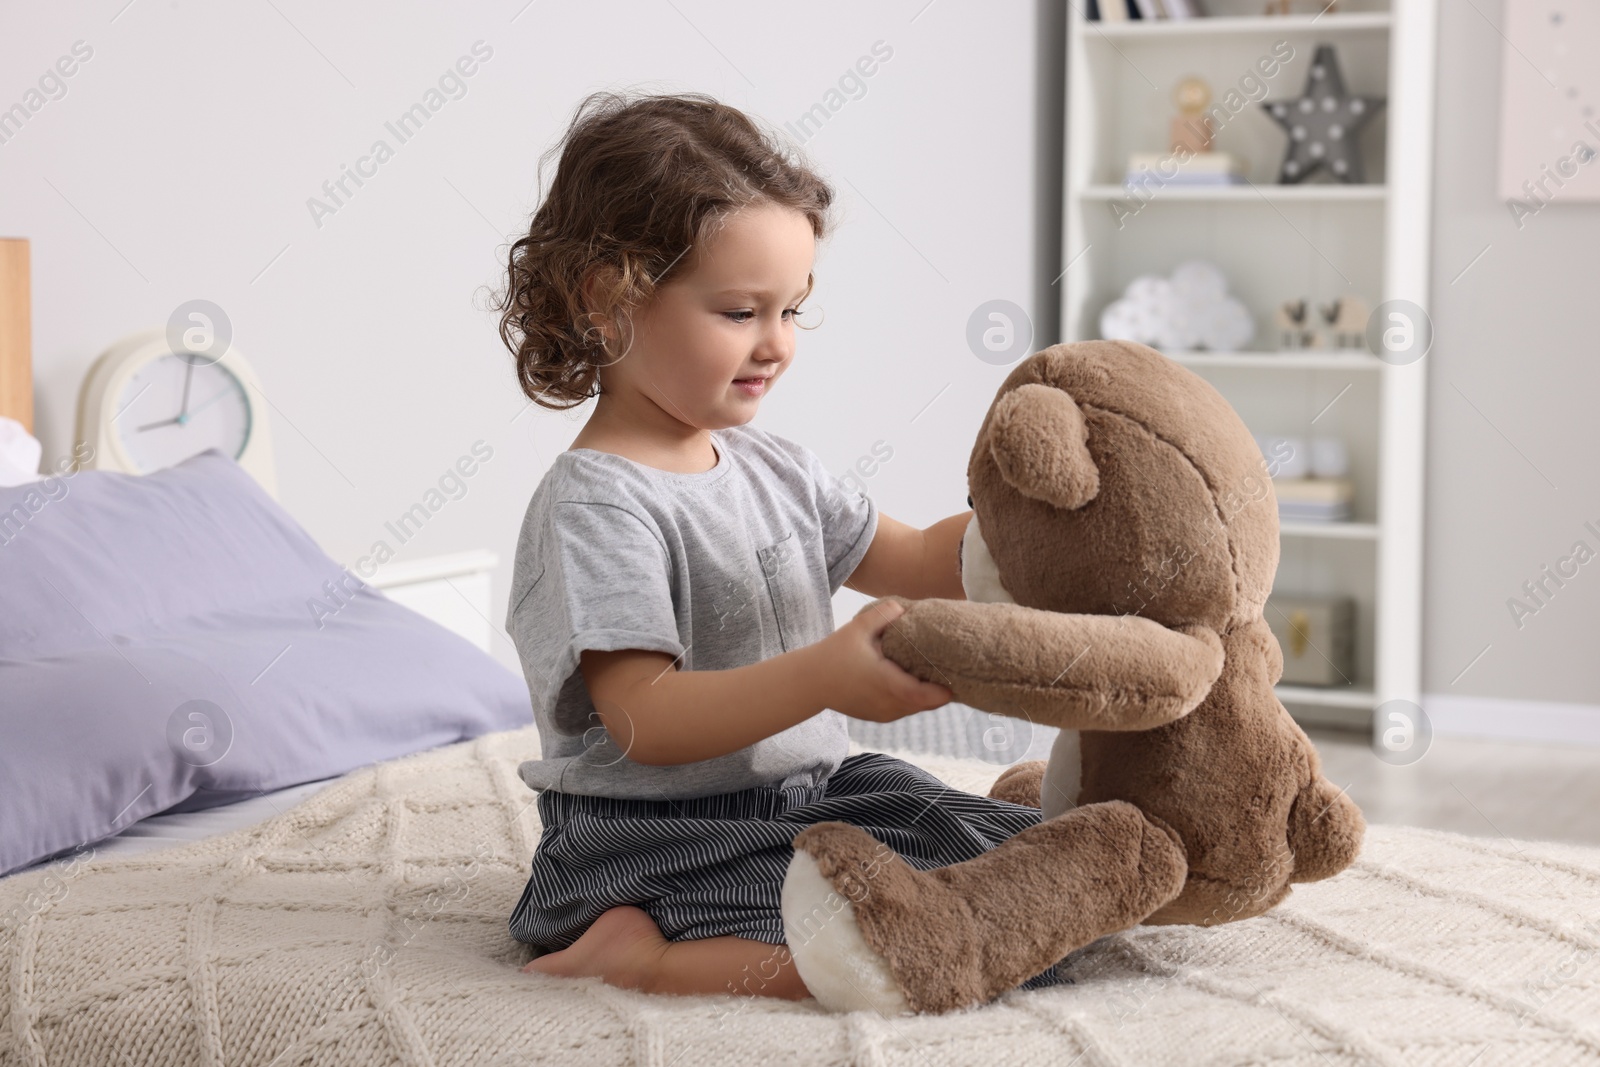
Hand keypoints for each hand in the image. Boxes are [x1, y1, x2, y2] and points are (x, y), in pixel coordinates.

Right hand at [818, 599, 953, 722]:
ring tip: (936, 675)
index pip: (924, 696)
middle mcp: (888, 704)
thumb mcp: (857, 628)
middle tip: (953, 670)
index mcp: (886, 683)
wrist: (810, 682)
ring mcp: (883, 713)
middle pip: (926, 704)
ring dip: (927, 696)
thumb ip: (883, 615)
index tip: (956, 678)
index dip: (943, 691)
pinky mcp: (879, 716)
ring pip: (916, 709)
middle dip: (940, 691)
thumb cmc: (834, 654)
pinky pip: (905, 710)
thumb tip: (905, 608)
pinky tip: (915, 682)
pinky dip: (913, 700)